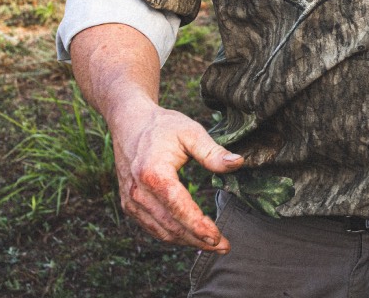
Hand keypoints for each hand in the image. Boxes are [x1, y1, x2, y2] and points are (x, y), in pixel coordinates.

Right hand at [109, 99, 244, 251]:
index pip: (179, 208)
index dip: (199, 226)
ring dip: (187, 242)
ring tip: (212, 245)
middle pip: (171, 226)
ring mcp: (131, 201)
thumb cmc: (163, 126)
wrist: (129, 123)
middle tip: (224, 247)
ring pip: (161, 231)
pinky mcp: (130, 205)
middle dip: (198, 240)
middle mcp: (138, 192)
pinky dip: (172, 235)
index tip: (218, 237)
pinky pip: (152, 227)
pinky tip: (190, 237)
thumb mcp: (191, 132)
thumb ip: (213, 152)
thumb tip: (238, 163)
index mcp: (153, 174)